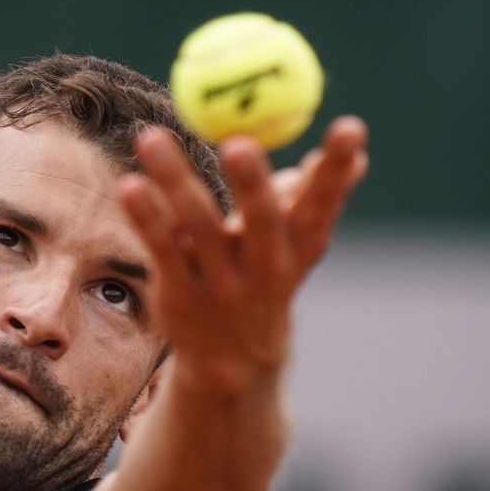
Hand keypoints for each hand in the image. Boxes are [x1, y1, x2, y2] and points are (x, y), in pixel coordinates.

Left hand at [118, 116, 368, 394]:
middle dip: (253, 184)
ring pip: (198, 226)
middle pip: (261, 220)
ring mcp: (221, 284)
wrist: (235, 363)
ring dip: (175, 181)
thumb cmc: (268, 277)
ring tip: (150, 138)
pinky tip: (131, 185)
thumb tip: (357, 155)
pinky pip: (162, 249)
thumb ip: (318, 197)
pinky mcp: (180, 294)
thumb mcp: (299, 247)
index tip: (352, 127)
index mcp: (300, 250)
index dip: (338, 170)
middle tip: (240, 143)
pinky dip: (146, 216)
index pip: (324, 205)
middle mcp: (265, 268)